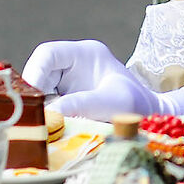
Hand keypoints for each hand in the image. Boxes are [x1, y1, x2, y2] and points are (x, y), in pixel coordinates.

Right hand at [22, 39, 154, 118]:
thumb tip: (50, 113)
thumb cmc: (139, 104)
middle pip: (39, 74)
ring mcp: (68, 82)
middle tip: (36, 118)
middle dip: (36, 96)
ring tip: (49, 126)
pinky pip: (47, 106)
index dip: (35, 72)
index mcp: (86, 54)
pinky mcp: (66, 99)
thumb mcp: (114, 103)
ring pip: (40, 92)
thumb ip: (84, 105)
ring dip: (41, 109)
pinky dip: (46, 118)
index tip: (33, 98)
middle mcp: (73, 64)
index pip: (48, 54)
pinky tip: (54, 129)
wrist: (150, 117)